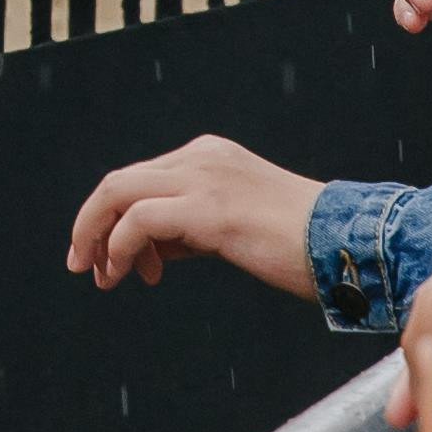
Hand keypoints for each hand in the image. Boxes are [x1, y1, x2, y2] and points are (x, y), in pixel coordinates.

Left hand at [67, 135, 325, 298]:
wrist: (347, 245)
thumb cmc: (300, 243)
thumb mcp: (235, 224)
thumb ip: (192, 226)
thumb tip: (153, 248)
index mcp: (210, 155)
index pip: (142, 178)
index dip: (117, 220)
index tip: (115, 259)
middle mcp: (202, 157)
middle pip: (120, 181)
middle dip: (92, 224)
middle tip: (84, 264)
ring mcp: (204, 178)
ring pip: (118, 193)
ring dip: (97, 236)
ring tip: (101, 276)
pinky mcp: (209, 209)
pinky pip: (139, 221)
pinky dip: (121, 248)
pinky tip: (129, 274)